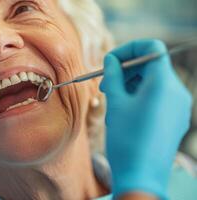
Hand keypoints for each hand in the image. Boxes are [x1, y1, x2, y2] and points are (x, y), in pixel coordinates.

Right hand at [99, 39, 192, 197]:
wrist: (142, 175)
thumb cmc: (127, 138)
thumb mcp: (116, 103)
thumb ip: (113, 76)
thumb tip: (111, 60)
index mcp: (163, 83)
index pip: (152, 48)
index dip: (130, 49)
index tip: (111, 61)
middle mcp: (177, 91)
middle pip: (152, 66)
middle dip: (126, 71)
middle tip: (106, 85)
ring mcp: (179, 106)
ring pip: (154, 83)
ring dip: (132, 85)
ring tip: (113, 102)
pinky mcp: (176, 118)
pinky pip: (159, 98)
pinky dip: (141, 97)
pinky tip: (125, 113)